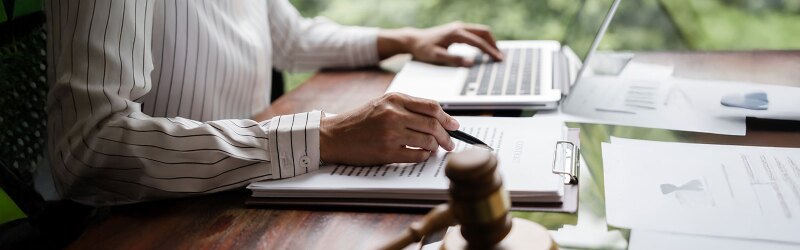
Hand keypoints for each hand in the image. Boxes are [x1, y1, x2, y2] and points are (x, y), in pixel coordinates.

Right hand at [319, 93, 459, 165]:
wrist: (334, 135)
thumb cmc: (359, 120)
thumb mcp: (382, 104)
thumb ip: (406, 106)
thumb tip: (436, 117)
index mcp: (395, 99)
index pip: (432, 106)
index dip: (447, 117)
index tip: (454, 126)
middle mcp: (394, 114)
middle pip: (433, 124)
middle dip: (446, 136)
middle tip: (450, 143)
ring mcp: (391, 133)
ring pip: (428, 141)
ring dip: (436, 147)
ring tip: (436, 149)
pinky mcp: (387, 152)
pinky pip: (416, 155)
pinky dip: (423, 156)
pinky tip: (422, 155)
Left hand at [378, 21, 502, 66]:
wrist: (413, 40)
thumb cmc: (423, 49)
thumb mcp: (437, 57)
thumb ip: (454, 59)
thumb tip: (470, 63)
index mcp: (456, 33)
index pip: (478, 42)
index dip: (490, 51)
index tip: (498, 59)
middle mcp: (459, 27)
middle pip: (484, 32)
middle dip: (494, 44)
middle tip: (500, 57)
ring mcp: (459, 27)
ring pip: (480, 31)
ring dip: (489, 41)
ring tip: (495, 54)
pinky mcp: (457, 30)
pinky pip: (475, 33)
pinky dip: (483, 40)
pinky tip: (484, 49)